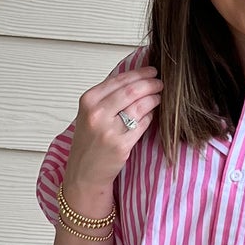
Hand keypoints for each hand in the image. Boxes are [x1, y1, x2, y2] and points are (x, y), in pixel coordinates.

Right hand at [60, 63, 162, 203]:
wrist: (85, 173)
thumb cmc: (90, 142)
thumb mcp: (89, 113)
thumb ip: (108, 96)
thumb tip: (135, 78)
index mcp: (88, 100)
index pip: (120, 80)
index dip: (140, 73)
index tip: (152, 71)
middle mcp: (97, 114)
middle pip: (132, 90)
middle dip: (150, 84)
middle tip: (160, 83)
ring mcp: (109, 130)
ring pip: (140, 106)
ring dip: (153, 99)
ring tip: (158, 97)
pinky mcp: (121, 145)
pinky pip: (143, 124)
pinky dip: (150, 117)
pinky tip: (151, 115)